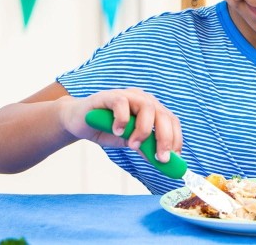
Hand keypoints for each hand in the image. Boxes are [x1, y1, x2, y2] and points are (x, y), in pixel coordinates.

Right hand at [57, 88, 181, 162]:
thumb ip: (145, 147)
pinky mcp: (109, 96)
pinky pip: (121, 103)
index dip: (175, 138)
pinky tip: (117, 131)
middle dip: (164, 138)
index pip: (171, 121)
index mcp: (152, 109)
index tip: (174, 158)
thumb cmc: (107, 130)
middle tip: (160, 158)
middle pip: (162, 114)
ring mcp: (127, 95)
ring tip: (132, 144)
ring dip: (143, 129)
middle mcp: (143, 99)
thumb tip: (162, 160)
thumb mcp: (130, 142)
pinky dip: (122, 119)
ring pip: (146, 107)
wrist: (80, 122)